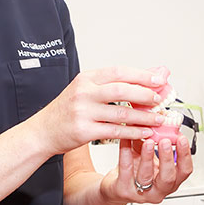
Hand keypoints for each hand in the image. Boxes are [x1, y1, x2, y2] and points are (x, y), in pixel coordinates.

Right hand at [33, 67, 167, 155]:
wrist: (43, 131)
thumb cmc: (67, 111)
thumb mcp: (85, 90)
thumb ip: (111, 84)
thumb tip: (144, 78)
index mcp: (86, 79)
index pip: (118, 72)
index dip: (141, 75)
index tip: (159, 79)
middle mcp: (84, 93)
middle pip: (121, 90)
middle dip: (145, 94)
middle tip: (160, 99)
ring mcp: (83, 112)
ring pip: (121, 113)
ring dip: (144, 116)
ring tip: (159, 118)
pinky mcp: (84, 131)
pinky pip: (115, 131)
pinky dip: (133, 132)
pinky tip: (145, 132)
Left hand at [100, 135, 193, 204]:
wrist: (115, 187)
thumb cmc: (136, 171)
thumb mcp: (149, 155)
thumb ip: (155, 140)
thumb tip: (158, 118)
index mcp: (170, 180)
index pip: (184, 171)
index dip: (185, 155)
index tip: (182, 139)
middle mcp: (158, 190)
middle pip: (168, 177)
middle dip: (167, 158)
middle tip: (165, 141)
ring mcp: (141, 193)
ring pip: (146, 176)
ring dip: (148, 157)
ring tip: (148, 141)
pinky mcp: (124, 190)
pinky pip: (126, 170)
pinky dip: (126, 154)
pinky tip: (126, 141)